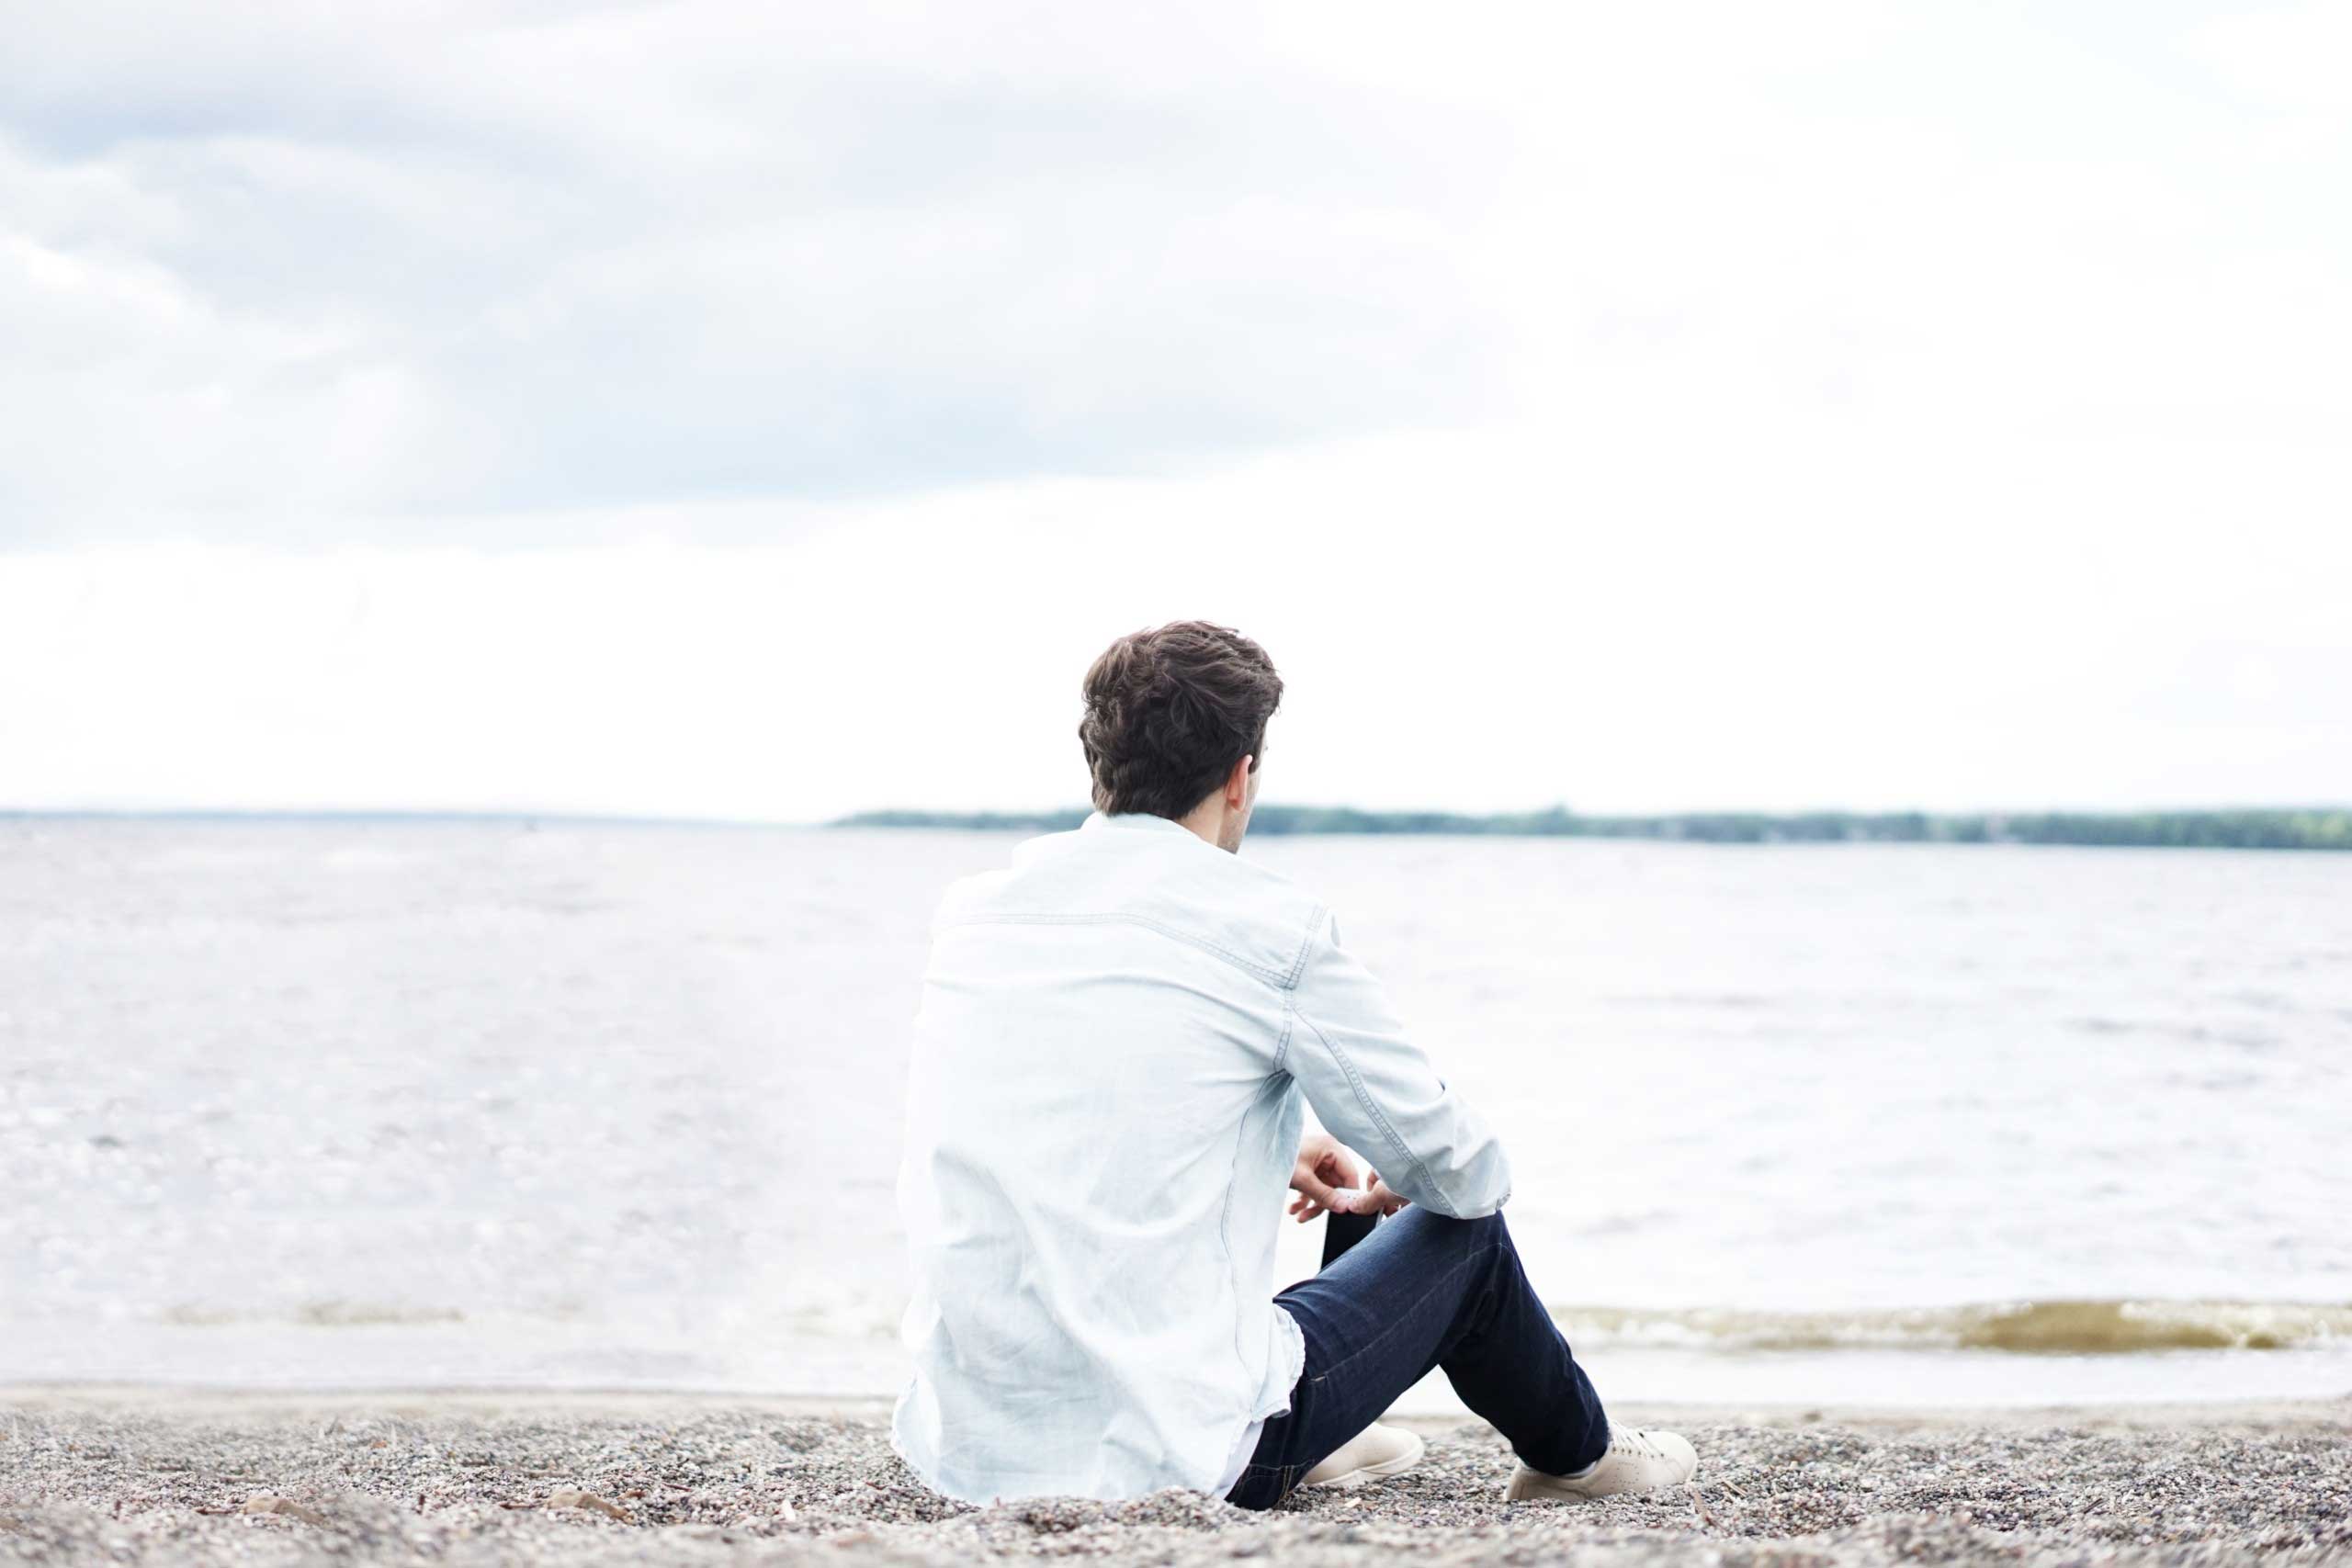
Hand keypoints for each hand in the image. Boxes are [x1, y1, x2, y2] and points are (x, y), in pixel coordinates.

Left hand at [1287, 1135, 1410, 1221]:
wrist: (1258, 1153)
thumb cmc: (1279, 1157)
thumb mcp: (1303, 1180)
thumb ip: (1325, 1196)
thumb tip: (1345, 1210)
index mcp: (1332, 1147)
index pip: (1350, 1176)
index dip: (1348, 1196)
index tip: (1346, 1213)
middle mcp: (1328, 1152)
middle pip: (1337, 1185)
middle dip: (1323, 1204)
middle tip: (1310, 1217)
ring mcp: (1319, 1160)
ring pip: (1324, 1188)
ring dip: (1312, 1204)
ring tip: (1298, 1216)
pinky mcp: (1310, 1167)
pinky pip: (1315, 1186)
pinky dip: (1305, 1198)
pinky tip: (1294, 1208)